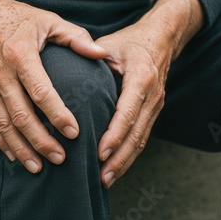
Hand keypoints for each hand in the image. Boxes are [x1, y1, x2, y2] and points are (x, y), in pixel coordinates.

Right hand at [0, 0, 106, 172]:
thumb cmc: (19, 17)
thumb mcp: (49, 20)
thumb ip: (76, 38)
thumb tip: (101, 55)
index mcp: (20, 55)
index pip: (41, 91)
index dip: (58, 114)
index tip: (74, 133)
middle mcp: (1, 74)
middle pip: (21, 116)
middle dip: (41, 141)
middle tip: (60, 159)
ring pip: (4, 125)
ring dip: (21, 149)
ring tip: (38, 168)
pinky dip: (2, 142)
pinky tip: (15, 157)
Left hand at [96, 0, 204, 187]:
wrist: (161, 39)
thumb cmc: (129, 42)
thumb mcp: (109, 45)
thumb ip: (88, 61)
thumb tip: (59, 78)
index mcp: (141, 78)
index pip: (127, 112)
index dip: (114, 135)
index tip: (99, 153)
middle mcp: (152, 95)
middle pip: (137, 133)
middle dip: (119, 158)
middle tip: (101, 177)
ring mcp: (156, 106)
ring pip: (141, 140)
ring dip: (125, 162)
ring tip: (106, 180)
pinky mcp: (153, 112)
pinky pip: (142, 137)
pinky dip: (129, 155)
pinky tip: (115, 168)